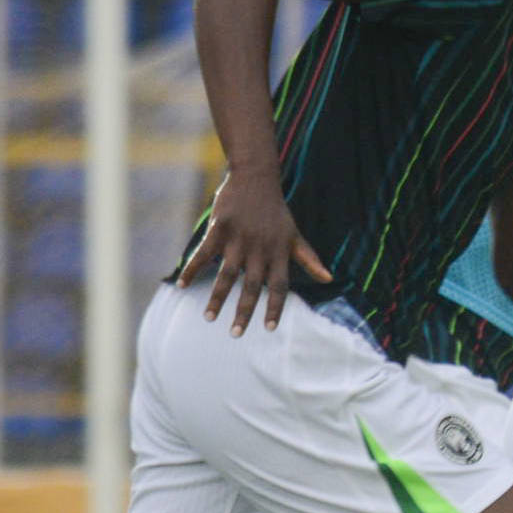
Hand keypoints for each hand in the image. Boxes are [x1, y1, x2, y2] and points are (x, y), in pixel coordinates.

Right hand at [179, 169, 331, 333]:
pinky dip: (192, 269)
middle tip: (236, 334)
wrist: (256, 178)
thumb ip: (308, 258)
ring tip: (210, 318)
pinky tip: (183, 285)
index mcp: (279, 252)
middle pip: (252, 286)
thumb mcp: (295, 234)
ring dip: (218, 298)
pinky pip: (203, 253)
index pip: (280, 286)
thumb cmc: (276, 212)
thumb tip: (329, 278)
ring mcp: (238, 239)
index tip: (270, 329)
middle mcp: (260, 249)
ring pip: (227, 274)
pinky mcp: (220, 228)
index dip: (275, 307)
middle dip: (244, 311)